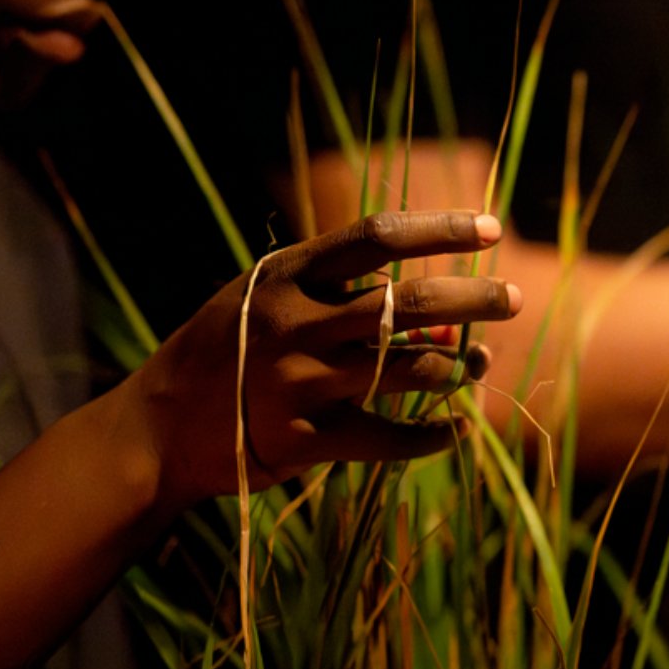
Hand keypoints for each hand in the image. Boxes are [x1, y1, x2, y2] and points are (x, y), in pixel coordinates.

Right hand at [120, 210, 520, 509]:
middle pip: (405, 303)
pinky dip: (429, 438)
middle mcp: (291, 324)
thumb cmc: (223, 350)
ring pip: (405, 370)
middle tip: (512, 298)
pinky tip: (454, 432)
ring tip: (478, 365)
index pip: (374, 236)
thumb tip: (436, 319)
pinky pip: (386, 438)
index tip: (489, 227)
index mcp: (283, 276)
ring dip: (455, 368)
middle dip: (471, 297)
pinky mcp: (299, 441)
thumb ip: (338, 301)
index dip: (439, 229)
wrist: (155, 428)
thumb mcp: (264, 302)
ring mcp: (295, 384)